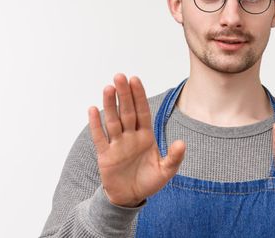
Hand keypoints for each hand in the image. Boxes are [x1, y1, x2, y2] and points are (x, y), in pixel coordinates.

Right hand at [88, 73, 185, 206]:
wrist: (130, 197)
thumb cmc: (148, 181)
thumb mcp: (166, 171)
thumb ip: (174, 157)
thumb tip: (181, 143)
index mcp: (146, 136)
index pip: (142, 111)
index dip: (139, 96)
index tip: (135, 80)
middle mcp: (130, 136)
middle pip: (127, 111)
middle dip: (124, 94)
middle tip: (120, 76)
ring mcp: (117, 144)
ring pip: (113, 121)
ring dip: (110, 105)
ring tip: (108, 88)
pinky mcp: (105, 155)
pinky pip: (100, 137)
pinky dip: (96, 124)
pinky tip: (93, 109)